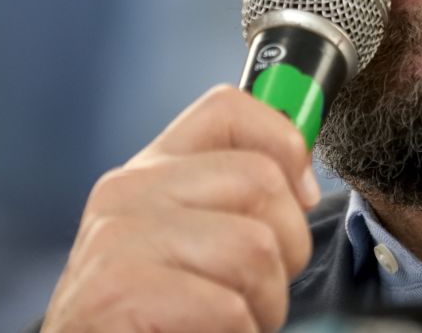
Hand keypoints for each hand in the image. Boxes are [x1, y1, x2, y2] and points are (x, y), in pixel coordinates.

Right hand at [41, 85, 321, 331]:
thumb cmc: (152, 319)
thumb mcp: (188, 244)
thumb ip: (230, 202)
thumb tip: (302, 183)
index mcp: (150, 172)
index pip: (227, 109)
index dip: (284, 142)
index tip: (302, 196)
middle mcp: (128, 191)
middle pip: (260, 179)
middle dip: (288, 247)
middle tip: (258, 290)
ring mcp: (119, 238)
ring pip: (255, 247)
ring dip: (264, 304)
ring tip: (231, 323)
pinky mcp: (120, 291)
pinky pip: (229, 307)